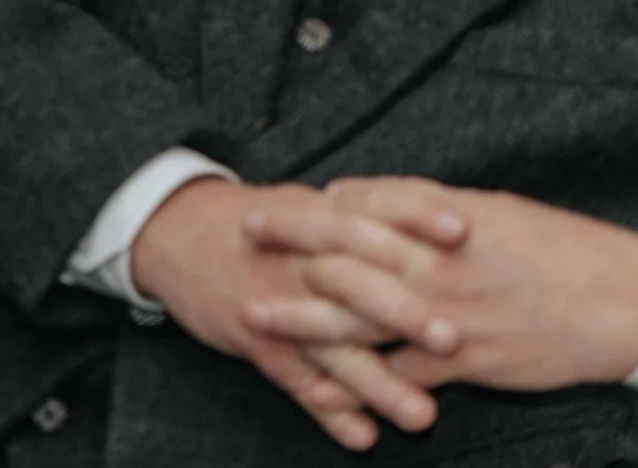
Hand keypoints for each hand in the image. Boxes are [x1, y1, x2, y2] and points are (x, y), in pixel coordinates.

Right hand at [130, 178, 437, 448]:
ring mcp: (273, 300)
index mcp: (317, 217)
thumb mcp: (309, 202)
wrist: (176, 232)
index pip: (370, 207)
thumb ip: (369, 212)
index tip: (461, 230)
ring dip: (376, 382)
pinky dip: (326, 410)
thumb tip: (452, 216)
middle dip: (402, 312)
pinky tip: (360, 435)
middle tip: (453, 340)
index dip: (415, 216)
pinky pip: (292, 379)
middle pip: (353, 282)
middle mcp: (298, 259)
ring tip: (421, 416)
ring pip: (328, 345)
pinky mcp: (252, 336)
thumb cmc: (261, 221)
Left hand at [246, 177, 637, 393]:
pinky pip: (395, 377)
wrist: (619, 303)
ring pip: (355, 317)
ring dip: (300, 320)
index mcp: (439, 220)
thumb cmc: (557, 249)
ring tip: (255, 320)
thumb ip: (426, 208)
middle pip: (342, 251)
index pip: (358, 205)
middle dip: (287, 246)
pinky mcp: (460, 362)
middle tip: (241, 240)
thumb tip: (373, 200)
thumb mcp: (490, 210)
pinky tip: (321, 393)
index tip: (272, 206)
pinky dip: (357, 386)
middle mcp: (433, 263)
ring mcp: (442, 314)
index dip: (310, 208)